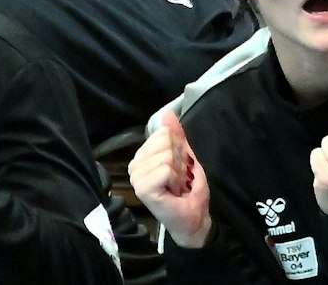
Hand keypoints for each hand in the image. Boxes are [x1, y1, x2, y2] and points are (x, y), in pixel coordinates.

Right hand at [130, 111, 213, 248]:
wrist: (193, 216)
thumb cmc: (188, 189)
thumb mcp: (184, 156)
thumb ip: (176, 135)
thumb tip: (167, 112)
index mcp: (142, 156)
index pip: (164, 133)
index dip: (179, 149)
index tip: (179, 167)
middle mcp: (134, 165)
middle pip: (166, 142)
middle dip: (180, 160)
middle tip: (178, 178)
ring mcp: (136, 178)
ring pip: (167, 155)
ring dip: (179, 172)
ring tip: (175, 185)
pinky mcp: (142, 189)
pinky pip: (165, 168)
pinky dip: (176, 179)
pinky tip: (172, 191)